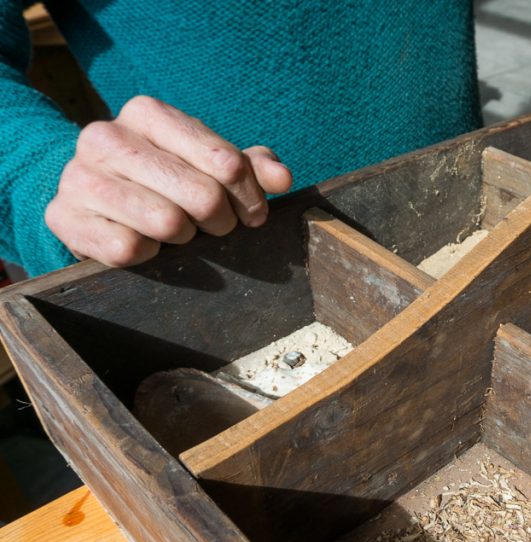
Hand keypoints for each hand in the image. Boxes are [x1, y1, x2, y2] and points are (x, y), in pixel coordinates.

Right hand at [45, 95, 292, 267]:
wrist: (93, 199)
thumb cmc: (166, 179)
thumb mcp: (209, 164)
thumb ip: (251, 166)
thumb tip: (282, 178)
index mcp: (147, 113)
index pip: (225, 161)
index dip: (250, 197)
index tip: (253, 214)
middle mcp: (106, 137)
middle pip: (203, 196)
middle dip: (221, 222)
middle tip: (217, 227)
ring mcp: (79, 177)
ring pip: (167, 223)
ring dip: (186, 238)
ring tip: (180, 232)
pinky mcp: (64, 218)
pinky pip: (131, 250)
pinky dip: (150, 255)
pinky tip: (146, 242)